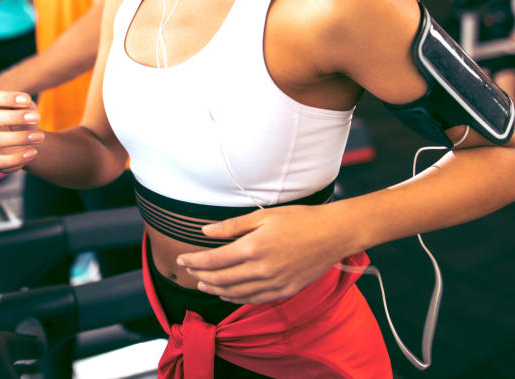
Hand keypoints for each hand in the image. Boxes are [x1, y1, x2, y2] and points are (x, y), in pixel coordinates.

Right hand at [0, 91, 42, 173]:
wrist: (28, 143)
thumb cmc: (25, 121)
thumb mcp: (28, 109)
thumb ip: (25, 104)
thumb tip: (25, 102)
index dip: (8, 98)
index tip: (27, 100)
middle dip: (16, 118)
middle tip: (37, 118)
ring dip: (20, 138)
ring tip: (40, 137)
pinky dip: (17, 158)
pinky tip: (33, 152)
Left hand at [175, 203, 358, 304]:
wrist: (332, 233)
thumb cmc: (299, 219)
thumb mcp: (263, 215)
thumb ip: (232, 226)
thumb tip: (205, 232)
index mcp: (253, 247)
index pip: (214, 260)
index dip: (194, 261)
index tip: (181, 260)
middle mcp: (261, 269)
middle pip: (221, 279)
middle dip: (200, 276)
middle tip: (188, 272)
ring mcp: (274, 283)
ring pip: (236, 293)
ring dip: (215, 290)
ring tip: (202, 284)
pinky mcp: (286, 290)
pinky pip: (255, 299)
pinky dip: (236, 298)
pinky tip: (227, 294)